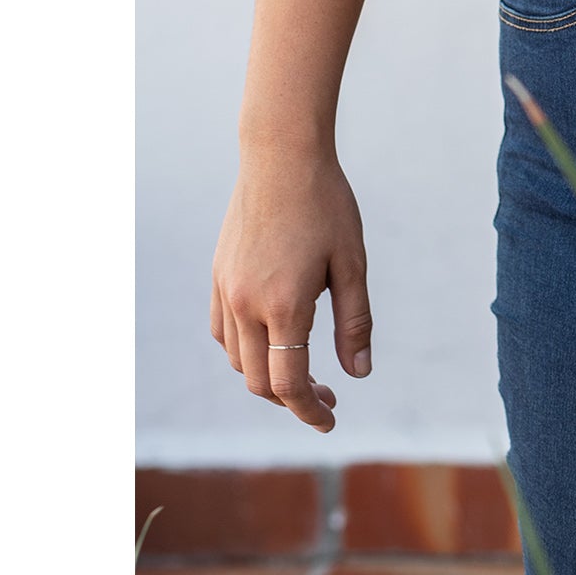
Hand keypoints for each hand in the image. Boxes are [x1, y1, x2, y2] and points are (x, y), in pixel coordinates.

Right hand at [210, 150, 372, 433]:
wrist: (281, 155)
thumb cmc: (326, 204)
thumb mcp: (351, 261)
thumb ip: (354, 321)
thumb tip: (358, 374)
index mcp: (284, 303)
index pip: (289, 383)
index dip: (310, 410)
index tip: (330, 420)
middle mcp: (246, 304)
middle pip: (259, 382)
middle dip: (292, 399)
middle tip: (327, 396)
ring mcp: (226, 290)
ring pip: (237, 360)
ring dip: (266, 377)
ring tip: (301, 368)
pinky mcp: (217, 276)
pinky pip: (223, 332)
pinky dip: (245, 350)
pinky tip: (272, 339)